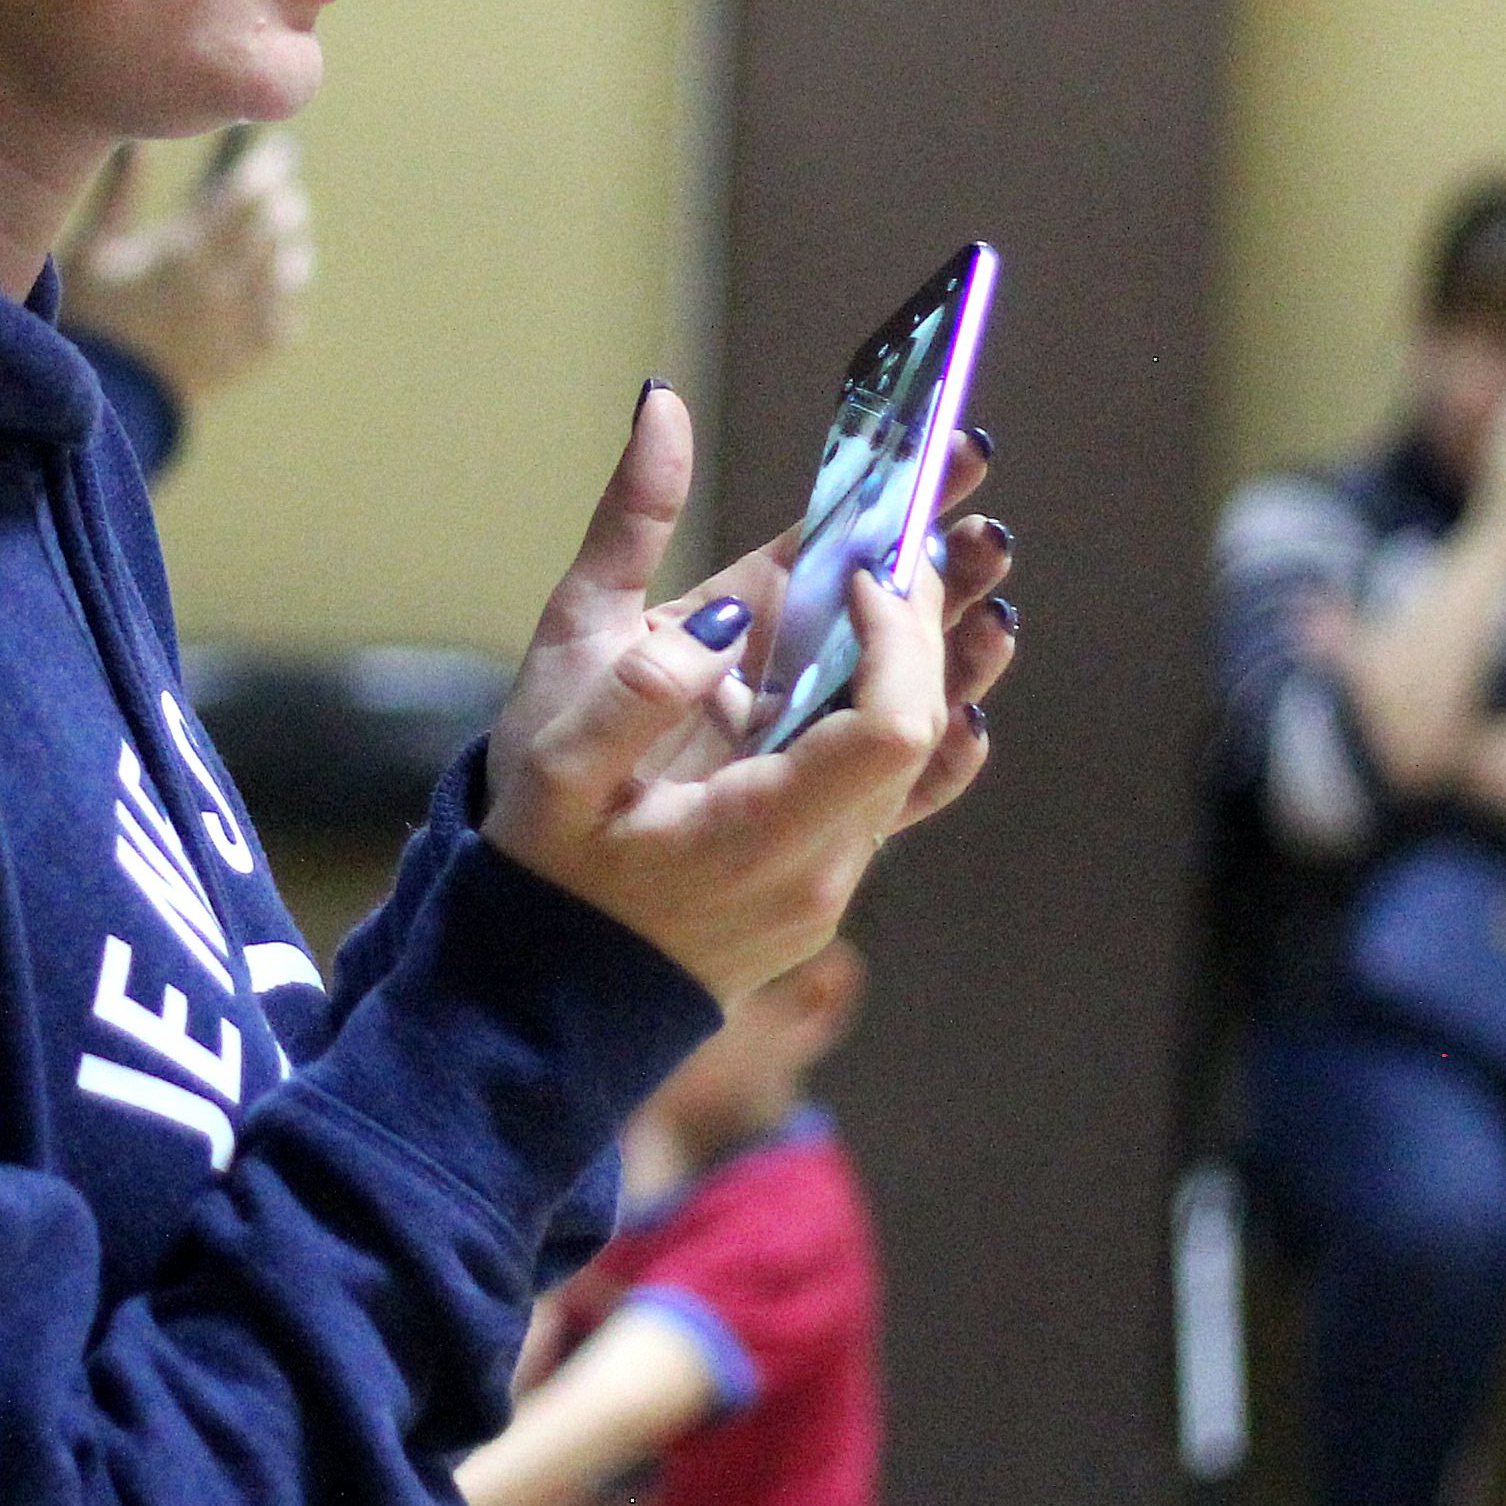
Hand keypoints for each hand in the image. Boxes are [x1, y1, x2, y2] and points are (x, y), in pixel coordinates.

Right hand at [61, 135, 312, 411]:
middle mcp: (222, 284)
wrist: (100, 398)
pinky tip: (278, 287)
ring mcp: (239, 324)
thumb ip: (120, 195)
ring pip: (288, 272)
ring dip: (290, 245)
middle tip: (281, 188)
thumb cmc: (90, 318)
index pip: (246, 194)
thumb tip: (136, 143)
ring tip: (286, 233)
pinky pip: (284, 320)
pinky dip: (286, 298)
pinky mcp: (245, 359)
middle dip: (283, 200)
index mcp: (184, 251)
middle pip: (275, 227)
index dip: (267, 167)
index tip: (277, 151)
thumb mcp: (93, 251)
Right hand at [479, 386, 1019, 1001]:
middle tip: (923, 507)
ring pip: (921, 753)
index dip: (897, 632)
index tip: (866, 557)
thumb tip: (708, 582)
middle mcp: (819, 869)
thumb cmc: (538, 865)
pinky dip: (931, 717)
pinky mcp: (823, 875)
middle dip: (927, 609)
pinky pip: (901, 789)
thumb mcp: (554, 752)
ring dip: (944, 649)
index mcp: (758, 835)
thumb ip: (636, 666)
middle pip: (919, 726)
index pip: (886, 726)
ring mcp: (831, 880)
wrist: (538, 999)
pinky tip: (967, 669)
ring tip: (961, 548)